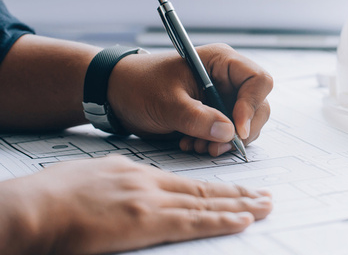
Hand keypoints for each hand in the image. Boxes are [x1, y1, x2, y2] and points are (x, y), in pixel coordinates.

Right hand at [0, 155, 271, 254]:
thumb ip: (118, 183)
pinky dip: (221, 220)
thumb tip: (131, 192)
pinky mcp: (146, 220)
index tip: (236, 189)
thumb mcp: (92, 177)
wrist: (34, 206)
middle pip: (203, 189)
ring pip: (205, 203)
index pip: (186, 181)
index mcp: (136, 172)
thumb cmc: (51, 196)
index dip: (215, 186)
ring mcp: (150, 201)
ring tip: (264, 206)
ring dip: (239, 206)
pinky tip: (241, 221)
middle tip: (265, 196)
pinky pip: (193, 222)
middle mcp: (149, 182)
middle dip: (238, 193)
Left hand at [108, 43, 272, 155]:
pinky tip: (192, 144)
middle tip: (216, 147)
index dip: (252, 106)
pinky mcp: (215, 114)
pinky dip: (215, 143)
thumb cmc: (138, 85)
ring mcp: (223, 97)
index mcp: (220, 61)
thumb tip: (229, 133)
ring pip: (246, 123)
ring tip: (197, 146)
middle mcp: (227, 78)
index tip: (237, 130)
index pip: (258, 80)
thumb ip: (198, 118)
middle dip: (240, 130)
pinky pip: (229, 132)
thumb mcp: (166, 103)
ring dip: (226, 140)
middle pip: (258, 105)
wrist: (116, 94)